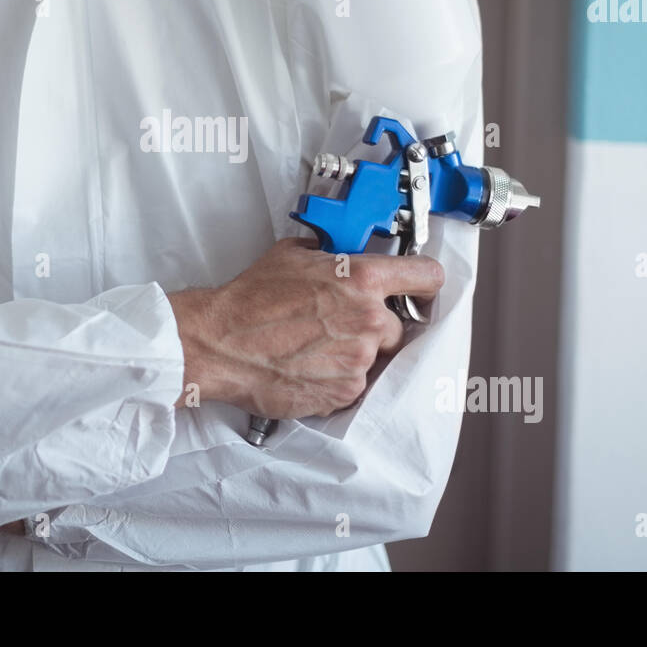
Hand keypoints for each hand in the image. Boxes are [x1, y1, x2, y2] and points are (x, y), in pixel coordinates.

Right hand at [167, 238, 444, 419]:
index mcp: (362, 279)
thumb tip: (336, 254)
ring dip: (354, 354)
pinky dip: (337, 378)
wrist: (219, 344)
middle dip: (374, 325)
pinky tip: (308, 366)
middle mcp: (369, 320)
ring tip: (314, 347)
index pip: (426, 276)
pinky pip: (354, 384)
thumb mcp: (291, 256)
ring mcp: (359, 360)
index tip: (420, 289)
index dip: (424, 282)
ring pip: (375, 357)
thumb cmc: (248, 302)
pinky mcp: (344, 392)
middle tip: (339, 324)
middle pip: (398, 325)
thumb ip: (327, 256)